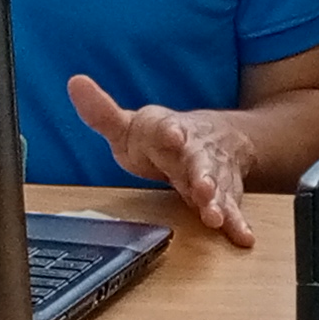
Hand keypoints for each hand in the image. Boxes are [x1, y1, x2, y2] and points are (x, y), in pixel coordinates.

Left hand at [67, 76, 258, 246]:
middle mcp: (195, 150)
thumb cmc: (162, 136)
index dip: (169, 132)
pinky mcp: (225, 192)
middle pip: (200, 162)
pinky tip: (244, 236)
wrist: (215, 135)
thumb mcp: (130, 124)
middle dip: (202, 175)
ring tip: (216, 218)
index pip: (167, 129)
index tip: (171, 134)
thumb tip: (75, 83)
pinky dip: (239, 222)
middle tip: (203, 189)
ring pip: (219, 186)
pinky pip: (233, 206)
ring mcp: (213, 172)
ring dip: (219, 202)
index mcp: (168, 131)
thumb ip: (103, 113)